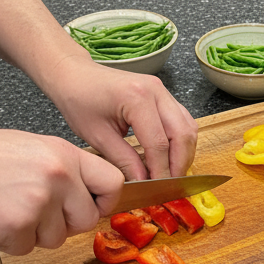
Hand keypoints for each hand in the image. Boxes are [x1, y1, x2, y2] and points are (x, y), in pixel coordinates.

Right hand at [0, 124, 123, 254]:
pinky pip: (26, 248)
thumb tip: (88, 198)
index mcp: (62, 153)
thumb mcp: (29, 149)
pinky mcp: (16, 225)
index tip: (93, 206)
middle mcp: (57, 175)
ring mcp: (38, 201)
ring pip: (57, 239)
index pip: (113, 182)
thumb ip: (63, 172)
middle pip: (86, 219)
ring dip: (33, 232)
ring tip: (6, 206)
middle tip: (33, 209)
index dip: (104, 201)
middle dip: (64, 223)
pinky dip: (8, 240)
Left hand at [44, 54, 197, 180]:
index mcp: (136, 98)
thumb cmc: (79, 100)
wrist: (74, 75)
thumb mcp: (98, 136)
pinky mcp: (164, 95)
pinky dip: (182, 142)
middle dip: (179, 164)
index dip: (161, 170)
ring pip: (189, 128)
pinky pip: (184, 121)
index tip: (158, 188)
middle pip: (182, 135)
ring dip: (184, 153)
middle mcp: (155, 91)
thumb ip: (124, 161)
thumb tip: (144, 181)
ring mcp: (162, 91)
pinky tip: (171, 155)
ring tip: (171, 171)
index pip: (159, 144)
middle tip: (170, 184)